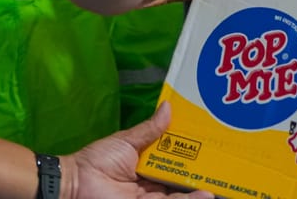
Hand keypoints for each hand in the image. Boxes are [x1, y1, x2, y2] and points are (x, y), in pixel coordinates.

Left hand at [66, 102, 213, 198]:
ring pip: (179, 194)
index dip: (192, 156)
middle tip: (220, 167)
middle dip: (199, 174)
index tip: (210, 147)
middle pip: (180, 179)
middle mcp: (151, 182)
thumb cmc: (98, 160)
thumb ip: (150, 130)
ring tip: (215, 185)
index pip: (174, 160)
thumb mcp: (127, 141)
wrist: (76, 183)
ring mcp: (150, 197)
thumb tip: (169, 107)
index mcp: (147, 163)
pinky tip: (204, 194)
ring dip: (197, 190)